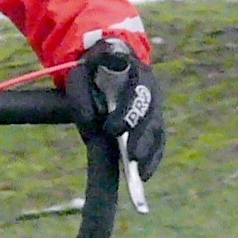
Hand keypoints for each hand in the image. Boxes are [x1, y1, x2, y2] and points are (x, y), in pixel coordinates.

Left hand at [65, 37, 165, 179]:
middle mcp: (150, 86)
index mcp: (134, 69)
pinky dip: (152, 158)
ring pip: (157, 129)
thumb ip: (80, 94)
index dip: (127, 112)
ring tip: (140, 175)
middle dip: (142, 136)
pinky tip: (142, 175)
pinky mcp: (154, 120)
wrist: (105, 62)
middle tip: (132, 157)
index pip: (137, 90)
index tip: (112, 130)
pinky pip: (157, 141)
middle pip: (151, 114)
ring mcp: (154, 104)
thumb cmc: (92, 68)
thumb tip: (91, 122)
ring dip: (150, 152)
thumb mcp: (80, 73)